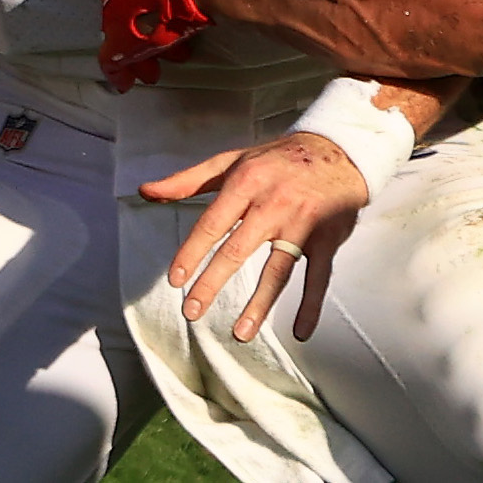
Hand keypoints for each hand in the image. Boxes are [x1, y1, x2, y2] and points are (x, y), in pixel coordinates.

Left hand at [141, 132, 369, 343]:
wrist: (337, 149)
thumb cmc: (276, 159)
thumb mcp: (232, 161)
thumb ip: (188, 180)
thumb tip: (145, 190)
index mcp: (246, 182)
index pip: (212, 224)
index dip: (192, 253)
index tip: (175, 280)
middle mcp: (273, 203)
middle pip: (238, 250)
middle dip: (212, 282)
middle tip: (191, 311)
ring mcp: (303, 222)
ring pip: (278, 270)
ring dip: (259, 305)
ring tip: (240, 333)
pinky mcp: (327, 237)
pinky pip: (318, 277)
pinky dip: (310, 305)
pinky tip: (300, 332)